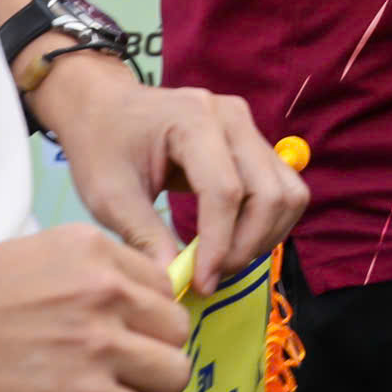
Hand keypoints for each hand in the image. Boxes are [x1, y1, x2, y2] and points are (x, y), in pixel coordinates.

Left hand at [30, 53, 308, 294]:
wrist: (107, 109)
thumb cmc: (103, 147)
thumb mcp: (108, 195)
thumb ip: (144, 236)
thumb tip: (174, 283)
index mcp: (193, 120)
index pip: (225, 190)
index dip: (219, 244)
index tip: (200, 283)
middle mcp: (232, 117)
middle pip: (268, 193)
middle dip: (245, 246)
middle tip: (211, 276)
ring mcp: (249, 127)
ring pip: (288, 193)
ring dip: (265, 237)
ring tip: (226, 260)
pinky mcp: (256, 142)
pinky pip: (285, 188)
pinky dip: (270, 223)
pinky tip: (237, 240)